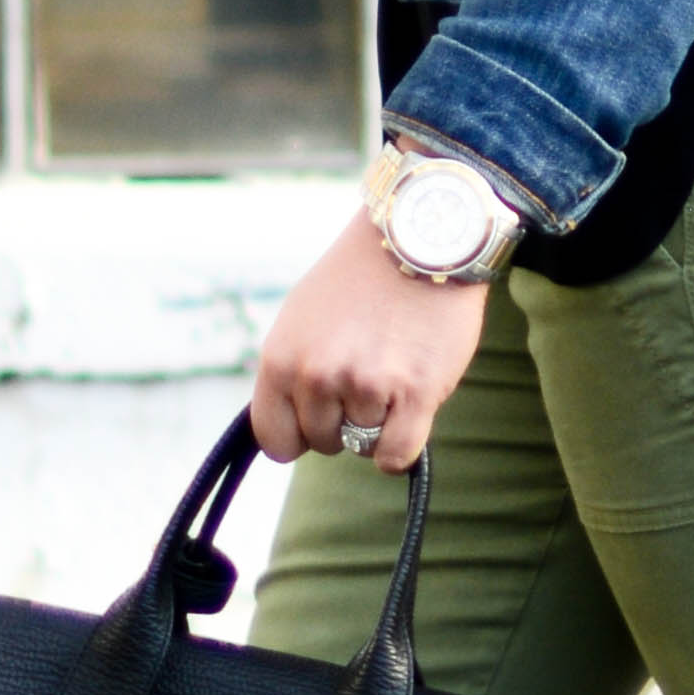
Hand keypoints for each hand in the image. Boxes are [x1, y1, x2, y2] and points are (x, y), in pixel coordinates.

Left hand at [250, 211, 497, 474]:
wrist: (419, 239)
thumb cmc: (360, 278)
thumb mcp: (301, 318)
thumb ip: (289, 372)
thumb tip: (289, 425)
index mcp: (280, 358)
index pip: (274, 438)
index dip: (298, 436)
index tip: (319, 419)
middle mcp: (317, 375)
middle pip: (323, 443)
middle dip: (344, 421)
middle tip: (367, 377)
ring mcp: (366, 385)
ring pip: (364, 446)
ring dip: (380, 421)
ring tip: (394, 371)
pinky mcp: (414, 393)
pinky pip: (396, 455)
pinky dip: (402, 445)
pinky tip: (411, 413)